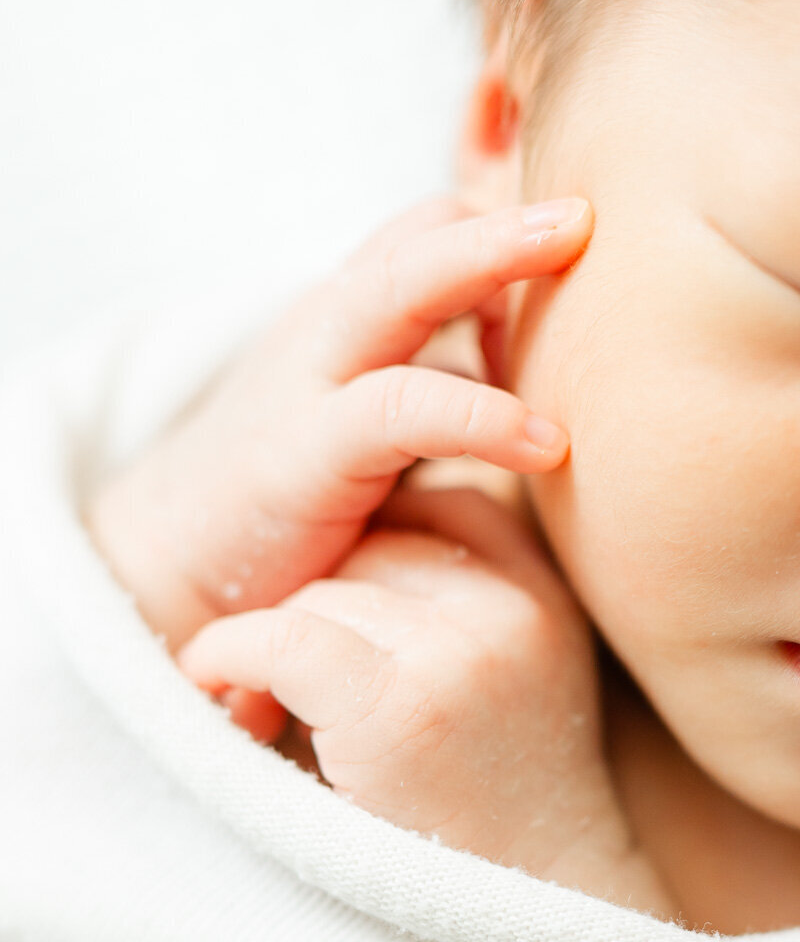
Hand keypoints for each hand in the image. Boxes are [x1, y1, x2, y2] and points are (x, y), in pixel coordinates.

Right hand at [86, 195, 591, 648]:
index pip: (431, 232)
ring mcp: (313, 377)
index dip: (506, 234)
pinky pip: (402, 408)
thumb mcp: (370, 416)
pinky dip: (483, 415)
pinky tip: (546, 443)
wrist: (169, 557)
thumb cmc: (291, 487)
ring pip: (405, 284)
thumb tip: (535, 374)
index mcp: (350, 313)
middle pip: (422, 233)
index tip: (577, 270)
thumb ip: (437, 380)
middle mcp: (330, 324)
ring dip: (495, 260)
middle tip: (589, 212)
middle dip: (509, 216)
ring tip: (582, 251)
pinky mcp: (306, 451)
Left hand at [178, 485, 677, 917]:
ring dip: (277, 647)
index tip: (340, 613)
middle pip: (371, 548)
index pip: (441, 508)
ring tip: (272, 712)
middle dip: (324, 606)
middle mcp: (513, 609)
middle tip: (297, 683)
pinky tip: (222, 690)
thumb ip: (456, 599)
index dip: (376, 550)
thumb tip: (344, 535)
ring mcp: (462, 652)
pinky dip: (230, 656)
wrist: (534, 918)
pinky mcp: (401, 706)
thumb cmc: (491, 800)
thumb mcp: (507, 672)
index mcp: (542, 592)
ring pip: (322, 596)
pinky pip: (283, 638)